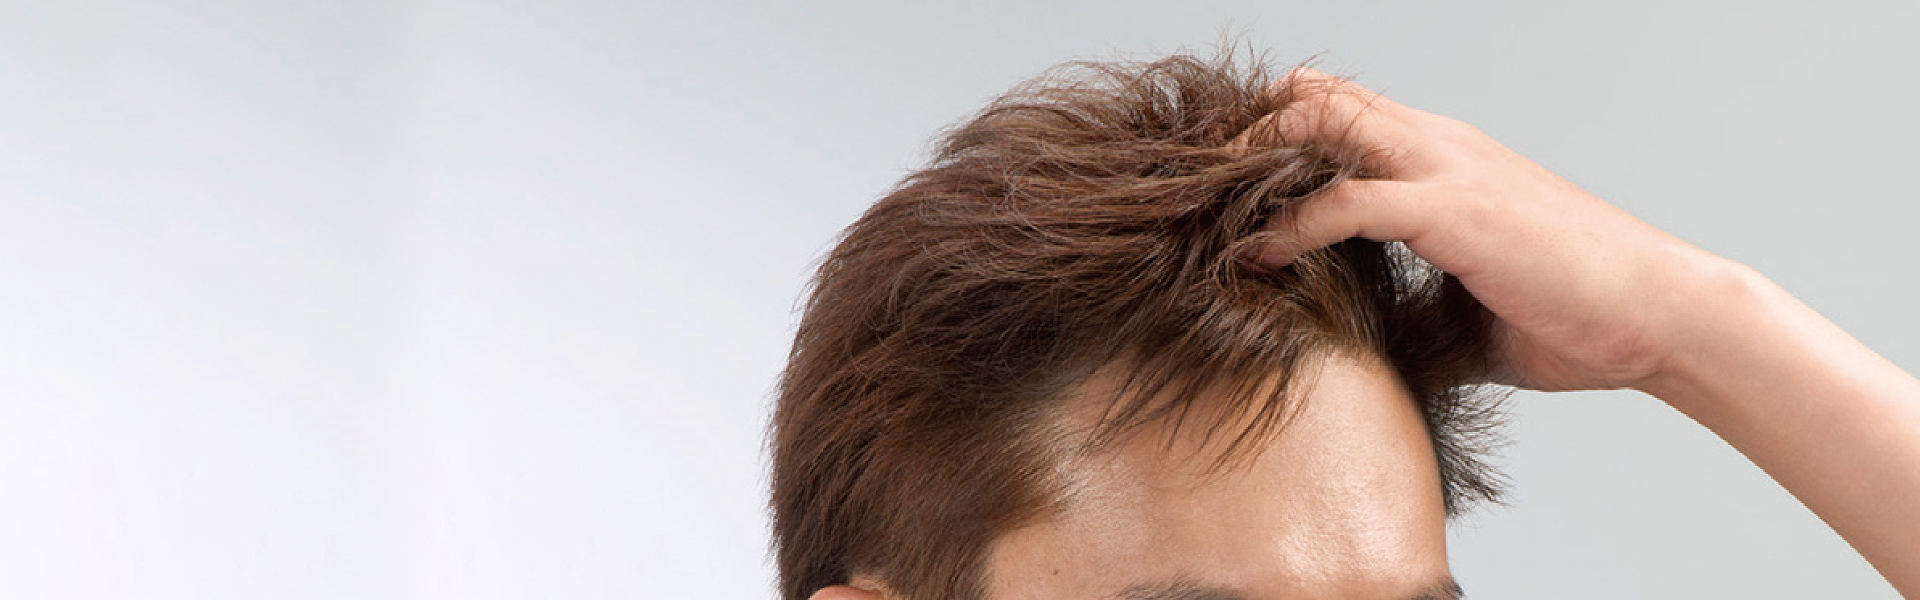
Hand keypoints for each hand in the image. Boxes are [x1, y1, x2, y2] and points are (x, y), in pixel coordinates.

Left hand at [1244, 69, 1745, 391]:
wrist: (1664, 318)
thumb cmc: (1577, 317)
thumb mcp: (1470, 315)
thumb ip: (1410, 316)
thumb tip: (1356, 357)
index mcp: (1443, 158)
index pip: (1340, 111)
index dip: (1275, 138)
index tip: (1223, 190)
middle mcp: (1439, 146)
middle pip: (1317, 97)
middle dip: (1246, 137)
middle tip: (1196, 190)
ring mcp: (1447, 170)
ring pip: (1324, 124)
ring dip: (1256, 164)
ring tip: (1206, 211)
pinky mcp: (1455, 211)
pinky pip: (1347, 200)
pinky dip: (1291, 224)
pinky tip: (1256, 255)